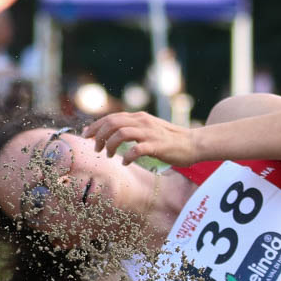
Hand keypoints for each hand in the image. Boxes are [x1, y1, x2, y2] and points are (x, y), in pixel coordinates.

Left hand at [85, 111, 203, 166]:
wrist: (194, 143)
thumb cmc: (171, 139)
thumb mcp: (149, 129)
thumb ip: (133, 128)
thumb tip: (113, 133)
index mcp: (139, 117)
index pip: (111, 117)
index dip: (95, 126)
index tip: (86, 136)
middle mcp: (142, 122)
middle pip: (112, 123)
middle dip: (99, 136)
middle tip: (96, 149)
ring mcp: (149, 133)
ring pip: (120, 134)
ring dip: (110, 145)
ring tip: (109, 156)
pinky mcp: (156, 146)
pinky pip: (135, 150)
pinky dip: (126, 157)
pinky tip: (125, 162)